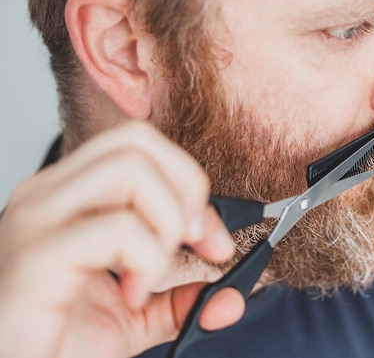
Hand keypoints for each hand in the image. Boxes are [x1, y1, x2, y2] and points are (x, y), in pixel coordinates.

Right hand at [0, 122, 244, 357]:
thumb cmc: (57, 342)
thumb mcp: (134, 317)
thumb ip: (181, 300)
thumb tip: (232, 298)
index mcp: (70, 195)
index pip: (142, 144)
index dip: (191, 182)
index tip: (213, 239)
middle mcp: (49, 194)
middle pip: (140, 141)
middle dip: (189, 192)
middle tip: (195, 245)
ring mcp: (38, 219)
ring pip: (132, 170)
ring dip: (168, 224)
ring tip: (152, 273)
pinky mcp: (36, 255)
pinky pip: (119, 229)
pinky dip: (147, 262)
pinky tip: (132, 295)